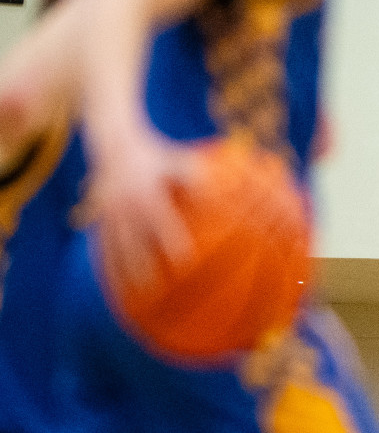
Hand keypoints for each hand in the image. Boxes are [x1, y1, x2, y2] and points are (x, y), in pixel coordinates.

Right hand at [77, 129, 198, 285]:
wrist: (116, 144)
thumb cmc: (157, 155)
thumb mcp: (179, 161)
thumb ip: (196, 177)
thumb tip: (216, 194)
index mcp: (148, 194)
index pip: (162, 222)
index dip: (173, 241)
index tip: (185, 261)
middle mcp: (127, 207)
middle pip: (136, 242)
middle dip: (144, 266)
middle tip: (155, 290)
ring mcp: (111, 213)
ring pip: (117, 247)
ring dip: (124, 271)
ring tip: (133, 294)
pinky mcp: (102, 216)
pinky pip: (104, 244)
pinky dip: (108, 263)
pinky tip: (114, 282)